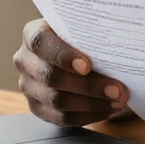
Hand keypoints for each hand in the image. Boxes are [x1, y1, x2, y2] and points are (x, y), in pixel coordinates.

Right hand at [13, 19, 130, 126]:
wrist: (69, 50)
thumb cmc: (78, 35)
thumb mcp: (80, 26)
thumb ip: (90, 30)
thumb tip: (119, 39)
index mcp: (33, 35)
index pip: (42, 43)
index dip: (63, 56)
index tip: (87, 65)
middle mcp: (25, 61)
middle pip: (51, 77)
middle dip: (88, 86)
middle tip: (117, 89)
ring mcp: (28, 86)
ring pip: (57, 101)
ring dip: (92, 103)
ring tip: (118, 100)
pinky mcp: (37, 107)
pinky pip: (61, 118)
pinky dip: (88, 115)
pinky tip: (108, 109)